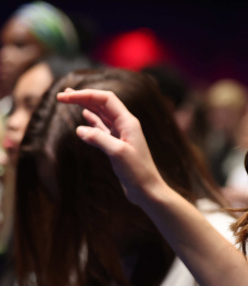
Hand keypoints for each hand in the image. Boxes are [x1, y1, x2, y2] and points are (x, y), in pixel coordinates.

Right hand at [56, 89, 165, 207]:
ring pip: (101, 114)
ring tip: (69, 100)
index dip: (85, 95)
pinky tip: (83, 115)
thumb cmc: (137, 172)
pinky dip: (92, 120)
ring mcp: (120, 134)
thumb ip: (99, 139)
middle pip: (102, 104)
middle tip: (62, 95)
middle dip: (83, 97)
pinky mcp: (116, 145)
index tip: (66, 97)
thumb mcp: (117, 153)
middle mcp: (125, 124)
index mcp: (128, 122)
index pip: (105, 99)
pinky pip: (102, 127)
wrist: (147, 190)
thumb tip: (79, 129)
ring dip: (85, 105)